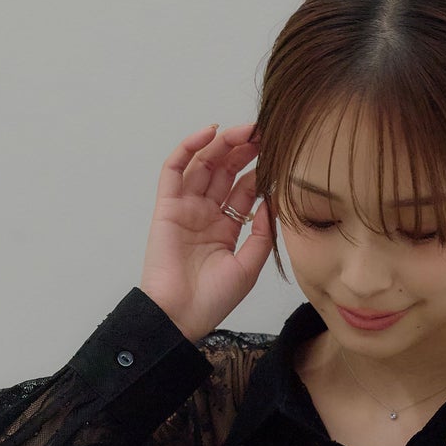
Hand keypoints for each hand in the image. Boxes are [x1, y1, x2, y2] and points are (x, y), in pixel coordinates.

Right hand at [139, 120, 273, 341]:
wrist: (180, 316)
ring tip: (243, 130)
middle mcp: (205, 214)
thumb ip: (262, 235)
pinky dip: (188, 148)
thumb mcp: (249, 267)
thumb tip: (271, 201)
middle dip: (244, 150)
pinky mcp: (166, 206)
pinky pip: (174, 170)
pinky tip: (209, 133)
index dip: (259, 169)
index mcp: (225, 228)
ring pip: (203, 164)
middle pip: (225, 171)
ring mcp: (185, 208)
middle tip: (263, 132)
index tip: (278, 152)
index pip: (244, 189)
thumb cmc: (212, 300)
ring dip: (222, 143)